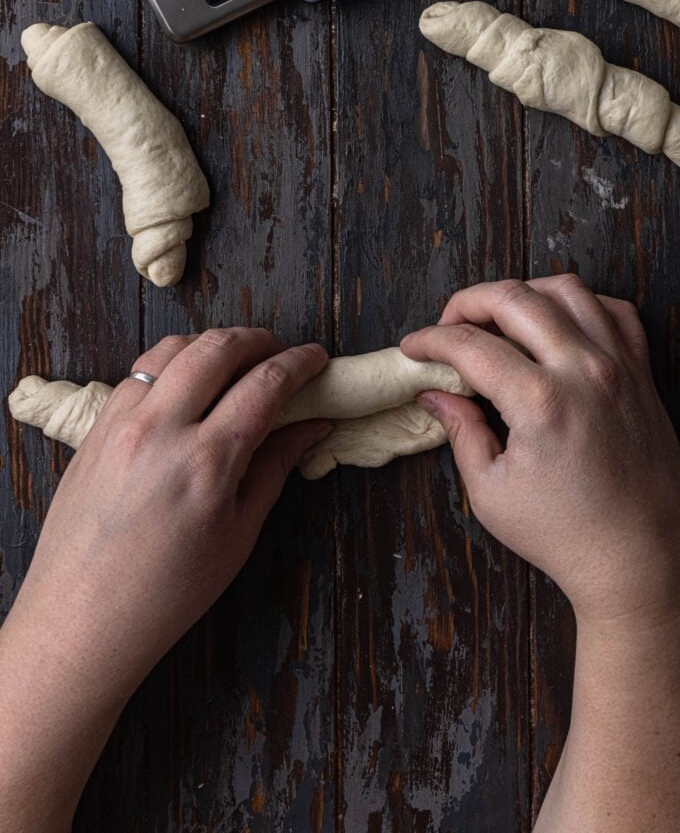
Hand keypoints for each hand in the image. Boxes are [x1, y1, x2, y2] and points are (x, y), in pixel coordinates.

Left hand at [0, 328, 329, 830]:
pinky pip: (138, 373)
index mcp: (207, 461)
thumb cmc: (170, 591)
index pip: (265, 384)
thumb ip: (275, 468)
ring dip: (212, 345)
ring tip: (236, 362)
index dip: (300, 363)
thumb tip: (313, 426)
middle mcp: (161, 429)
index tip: (318, 358)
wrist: (83, 619)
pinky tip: (188, 386)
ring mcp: (120, 423)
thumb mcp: (239, 534)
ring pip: (172, 348)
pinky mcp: (94, 428)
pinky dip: (172, 365)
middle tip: (281, 352)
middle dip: (259, 339)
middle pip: (217, 348)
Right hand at [400, 276, 679, 627]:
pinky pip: (614, 311)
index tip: (413, 349)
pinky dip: (582, 304)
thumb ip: (461, 432)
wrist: (641, 560)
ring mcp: (619, 367)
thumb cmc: (566, 535)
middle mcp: (583, 370)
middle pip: (514, 297)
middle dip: (467, 302)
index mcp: (540, 401)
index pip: (470, 345)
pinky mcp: (642, 375)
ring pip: (567, 289)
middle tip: (447, 326)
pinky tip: (558, 325)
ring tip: (499, 318)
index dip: (430, 341)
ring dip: (523, 293)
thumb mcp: (492, 493)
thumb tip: (435, 395)